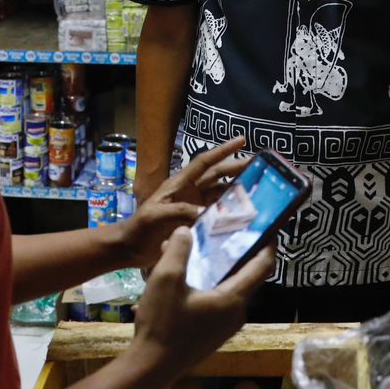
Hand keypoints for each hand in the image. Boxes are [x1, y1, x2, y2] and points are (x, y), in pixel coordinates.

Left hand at [121, 138, 250, 267]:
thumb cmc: (139, 227)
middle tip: (260, 166)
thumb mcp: (155, 215)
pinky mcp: (196, 223)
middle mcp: (190, 192)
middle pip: (217, 176)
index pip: (204, 162)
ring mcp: (194, 207)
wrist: (129, 248)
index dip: (222, 151)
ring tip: (258, 189)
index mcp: (179, 184)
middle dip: (237, 168)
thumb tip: (207, 213)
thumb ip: (179, 210)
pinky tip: (244, 215)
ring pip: (220, 194)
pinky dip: (230, 212)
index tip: (241, 140)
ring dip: (237, 190)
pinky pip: (217, 213)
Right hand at [129, 226, 272, 381]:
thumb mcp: (166, 279)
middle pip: (244, 276)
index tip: (266, 227)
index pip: (263, 266)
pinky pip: (217, 304)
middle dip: (233, 253)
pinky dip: (207, 288)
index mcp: (233, 299)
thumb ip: (179, 250)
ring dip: (214, 271)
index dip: (268, 244)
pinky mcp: (213, 336)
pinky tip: (181, 283)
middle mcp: (236, 314)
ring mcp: (225, 328)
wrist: (150, 368)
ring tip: (192, 254)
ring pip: (227, 290)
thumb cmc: (162, 323)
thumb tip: (187, 231)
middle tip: (220, 234)